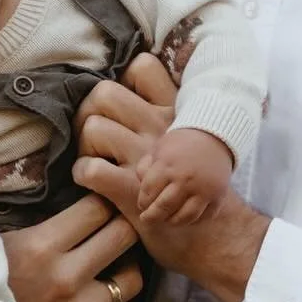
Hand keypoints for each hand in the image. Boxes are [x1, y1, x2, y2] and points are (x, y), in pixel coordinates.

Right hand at [2, 194, 143, 301]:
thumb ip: (33, 226)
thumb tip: (61, 201)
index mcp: (41, 246)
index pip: (97, 209)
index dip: (102, 203)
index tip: (101, 206)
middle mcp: (66, 277)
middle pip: (124, 236)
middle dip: (122, 227)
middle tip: (116, 230)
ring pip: (132, 279)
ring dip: (124, 270)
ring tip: (112, 269)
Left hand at [72, 75, 271, 301]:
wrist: (217, 234)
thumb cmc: (197, 189)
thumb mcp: (188, 145)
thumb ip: (162, 123)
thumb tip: (125, 105)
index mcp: (174, 113)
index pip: (143, 66)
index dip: (121, 80)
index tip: (117, 106)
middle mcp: (160, 129)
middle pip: (104, 93)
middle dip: (88, 113)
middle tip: (92, 136)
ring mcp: (146, 158)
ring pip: (94, 128)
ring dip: (84, 147)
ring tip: (94, 161)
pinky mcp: (133, 190)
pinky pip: (92, 169)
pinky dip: (83, 175)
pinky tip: (92, 184)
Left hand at [136, 126, 233, 225]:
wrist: (215, 136)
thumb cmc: (181, 144)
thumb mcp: (159, 149)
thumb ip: (146, 167)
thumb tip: (140, 185)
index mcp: (167, 165)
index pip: (148, 193)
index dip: (143, 202)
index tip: (143, 205)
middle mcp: (185, 179)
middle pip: (163, 208)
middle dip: (151, 217)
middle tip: (148, 219)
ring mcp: (203, 189)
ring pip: (183, 217)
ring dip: (171, 221)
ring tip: (167, 219)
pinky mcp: (218, 196)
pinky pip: (203, 217)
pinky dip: (193, 220)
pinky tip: (185, 215)